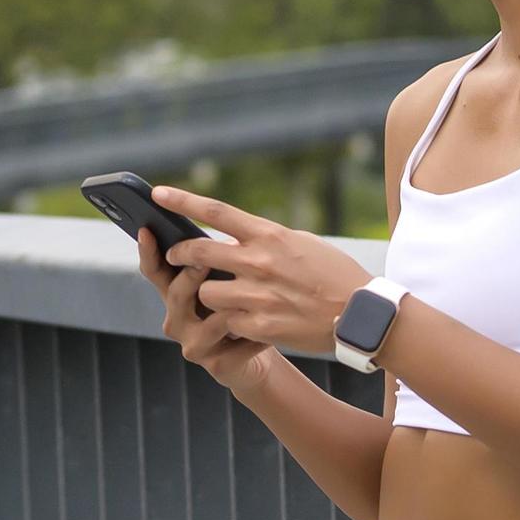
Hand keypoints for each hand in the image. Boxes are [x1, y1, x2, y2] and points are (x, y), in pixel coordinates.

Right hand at [135, 210, 278, 393]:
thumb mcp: (229, 280)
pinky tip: (273, 327)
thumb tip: (228, 239)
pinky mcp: (216, 365)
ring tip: (255, 295)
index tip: (145, 230)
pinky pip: (237, 341)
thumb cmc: (244, 308)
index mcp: (177, 293)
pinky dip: (258, 331)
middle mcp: (177, 319)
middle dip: (191, 276)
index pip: (155, 270)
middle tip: (205, 260)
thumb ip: (220, 262)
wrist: (259, 355)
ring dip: (234, 306)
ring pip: (210, 320)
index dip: (148, 251)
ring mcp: (193, 344)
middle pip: (176, 293)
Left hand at [148, 183, 375, 361]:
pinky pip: (226, 321)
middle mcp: (258, 262)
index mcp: (270, 235)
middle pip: (198, 251)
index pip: (215, 212)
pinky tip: (248, 322)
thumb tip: (239, 237)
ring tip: (226, 298)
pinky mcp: (259, 325)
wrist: (361, 315)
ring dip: (209, 295)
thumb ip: (267, 240)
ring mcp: (257, 295)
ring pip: (206, 292)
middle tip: (177, 257)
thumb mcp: (302, 244)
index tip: (158, 194)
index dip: (182, 201)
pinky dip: (231, 322)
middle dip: (180, 254)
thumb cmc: (335, 275)